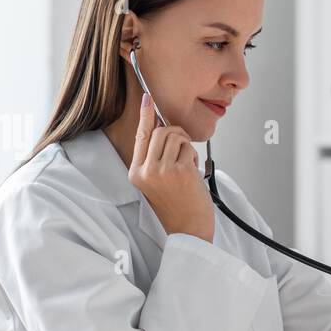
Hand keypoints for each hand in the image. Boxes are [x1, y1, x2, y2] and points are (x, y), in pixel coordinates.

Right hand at [128, 94, 214, 241]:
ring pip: (176, 136)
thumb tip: (163, 127)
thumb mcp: (157, 183)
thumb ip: (156, 158)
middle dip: (177, 133)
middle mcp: (146, 171)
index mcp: (136, 173)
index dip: (146, 115)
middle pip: (161, 131)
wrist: (189, 231)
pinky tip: (193, 173)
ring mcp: (162, 171)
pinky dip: (194, 157)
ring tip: (188, 164)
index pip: (141, 136)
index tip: (147, 98)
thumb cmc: (177, 208)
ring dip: (187, 145)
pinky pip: (189, 148)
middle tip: (184, 146)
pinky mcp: (180, 171)